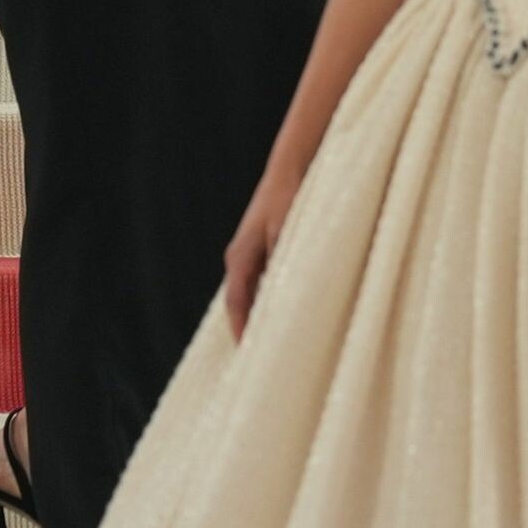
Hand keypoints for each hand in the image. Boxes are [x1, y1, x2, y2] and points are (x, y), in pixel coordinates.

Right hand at [223, 167, 301, 340]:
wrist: (290, 168)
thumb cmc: (290, 197)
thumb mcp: (288, 232)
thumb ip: (282, 262)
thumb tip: (282, 295)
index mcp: (241, 257)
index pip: (237, 302)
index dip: (242, 328)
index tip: (248, 352)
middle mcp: (239, 258)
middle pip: (240, 302)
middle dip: (248, 328)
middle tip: (259, 359)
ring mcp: (249, 253)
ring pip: (250, 293)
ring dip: (258, 315)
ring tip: (269, 343)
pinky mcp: (262, 248)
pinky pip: (260, 282)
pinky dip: (266, 299)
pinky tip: (281, 312)